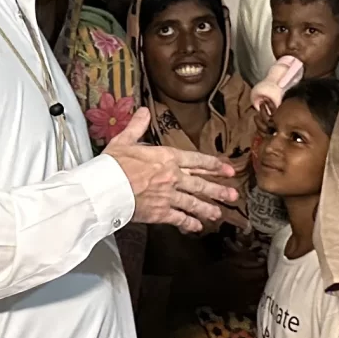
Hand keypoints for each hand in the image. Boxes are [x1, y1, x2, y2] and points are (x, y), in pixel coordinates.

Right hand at [105, 108, 238, 231]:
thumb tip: (143, 110)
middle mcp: (172, 177)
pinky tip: (196, 227)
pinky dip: (188, 223)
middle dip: (218, 190)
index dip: (214, 166)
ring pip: (193, 203)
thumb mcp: (124, 140)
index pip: (196, 161)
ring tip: (219, 214)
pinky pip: (178, 218)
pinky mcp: (160, 212)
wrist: (105, 187)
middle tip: (233, 196)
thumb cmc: (113, 164)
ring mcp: (168, 196)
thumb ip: (137, 126)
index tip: (228, 170)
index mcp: (167, 157)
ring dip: (207, 209)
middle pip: (200, 184)